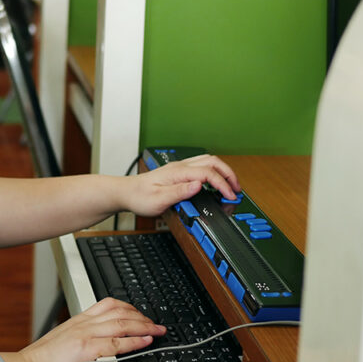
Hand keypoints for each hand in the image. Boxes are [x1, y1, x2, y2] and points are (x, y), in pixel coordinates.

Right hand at [19, 298, 165, 361]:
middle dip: (142, 316)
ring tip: (157, 330)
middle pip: (120, 311)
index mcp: (79, 319)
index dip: (131, 307)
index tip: (143, 314)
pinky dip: (134, 341)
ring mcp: (84, 334)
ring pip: (122, 323)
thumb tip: (106, 340)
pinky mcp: (85, 348)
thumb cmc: (45, 357)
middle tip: (156, 324)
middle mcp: (84, 323)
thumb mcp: (68, 338)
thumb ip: (87, 335)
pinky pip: (115, 343)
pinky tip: (145, 341)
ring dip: (144, 326)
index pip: (110, 304)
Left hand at [123, 154, 239, 216]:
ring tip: (230, 185)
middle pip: (213, 162)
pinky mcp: (179, 171)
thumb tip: (199, 185)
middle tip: (237, 189)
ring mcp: (180, 167)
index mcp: (178, 172)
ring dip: (222, 171)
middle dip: (229, 174)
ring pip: (208, 161)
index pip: (208, 173)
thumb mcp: (159, 200)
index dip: (222, 184)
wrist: (126, 192)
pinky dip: (214, 172)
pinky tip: (215, 183)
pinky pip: (202, 166)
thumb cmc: (140, 197)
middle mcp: (181, 166)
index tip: (230, 196)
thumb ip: (180, 192)